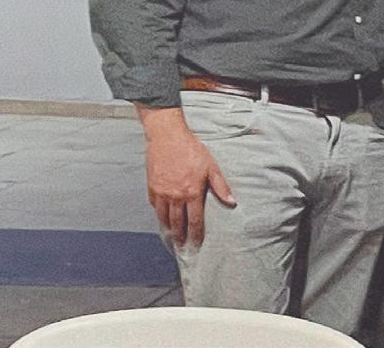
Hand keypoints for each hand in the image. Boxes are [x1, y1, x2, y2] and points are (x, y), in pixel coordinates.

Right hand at [141, 113, 235, 246]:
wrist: (167, 137)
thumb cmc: (192, 150)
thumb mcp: (211, 167)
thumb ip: (221, 186)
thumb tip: (232, 202)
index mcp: (192, 193)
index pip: (195, 221)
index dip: (196, 234)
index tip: (196, 244)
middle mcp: (175, 196)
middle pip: (178, 223)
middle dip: (180, 236)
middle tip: (182, 246)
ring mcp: (162, 193)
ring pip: (164, 217)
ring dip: (168, 228)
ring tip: (172, 235)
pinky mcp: (152, 187)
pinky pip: (155, 205)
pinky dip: (159, 213)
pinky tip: (162, 216)